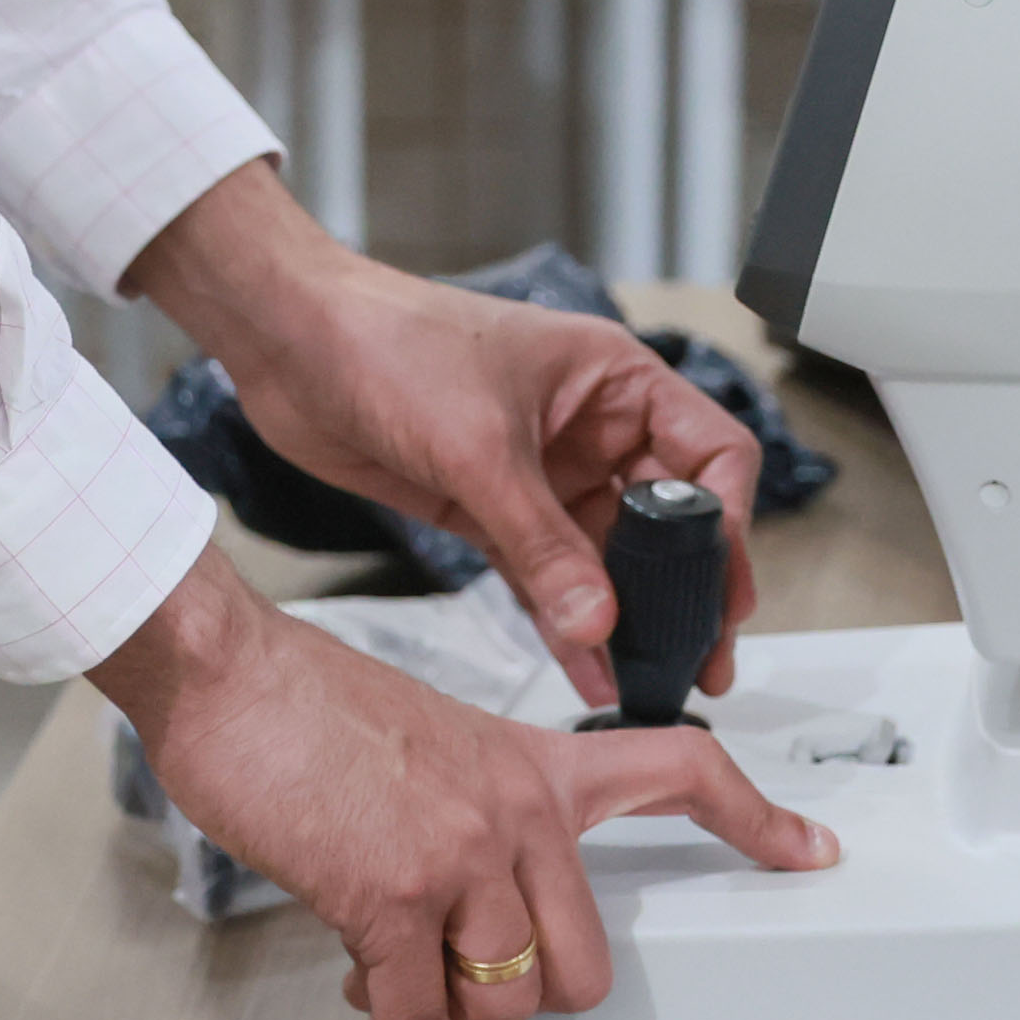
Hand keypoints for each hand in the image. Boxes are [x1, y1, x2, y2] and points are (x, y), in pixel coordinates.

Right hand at [93, 543, 833, 1019]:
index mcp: (534, 764)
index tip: (809, 852)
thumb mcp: (432, 740)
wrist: (232, 677)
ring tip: (390, 974)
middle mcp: (515, 813)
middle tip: (468, 981)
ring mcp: (457, 859)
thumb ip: (472, 818)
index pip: (679, 771)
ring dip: (453, 1015)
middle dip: (530, 998)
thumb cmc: (310, 704)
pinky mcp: (387, 903)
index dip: (754, 818)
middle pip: (585, 961)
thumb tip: (456, 916)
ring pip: (511, 999)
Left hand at [125, 161, 762, 707]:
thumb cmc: (388, 340)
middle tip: (700, 656)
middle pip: (666, 517)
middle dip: (684, 587)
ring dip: (625, 616)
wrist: (290, 345)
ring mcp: (540, 472)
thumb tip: (598, 620)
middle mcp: (588, 427)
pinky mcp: (489, 510)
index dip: (729, 520)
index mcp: (613, 379)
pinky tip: (585, 667)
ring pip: (606, 558)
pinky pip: (546, 578)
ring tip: (651, 678)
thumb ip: (542, 543)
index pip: (711, 452)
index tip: (723, 587)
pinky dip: (565, 622)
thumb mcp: (480, 447)